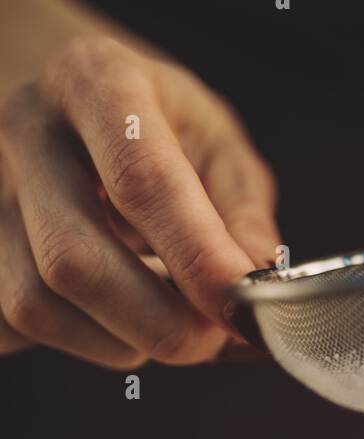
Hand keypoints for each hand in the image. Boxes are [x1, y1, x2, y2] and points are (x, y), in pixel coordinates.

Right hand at [0, 36, 278, 366]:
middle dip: (158, 323)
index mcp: (96, 83)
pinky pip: (17, 326)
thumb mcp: (216, 142)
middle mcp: (27, 131)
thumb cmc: (154, 126)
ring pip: (37, 304)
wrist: (69, 105)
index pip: (140, 180)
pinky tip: (116, 321)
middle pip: (74, 259)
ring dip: (119, 342)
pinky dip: (82, 343)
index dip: (196, 259)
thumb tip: (253, 291)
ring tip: (165, 322)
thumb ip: (243, 215)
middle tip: (213, 341)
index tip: (239, 310)